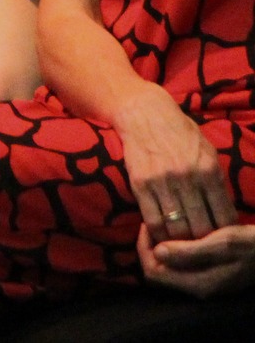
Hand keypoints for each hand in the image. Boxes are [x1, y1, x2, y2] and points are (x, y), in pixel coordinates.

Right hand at [114, 84, 236, 240]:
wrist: (144, 113)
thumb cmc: (181, 133)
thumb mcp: (207, 153)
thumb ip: (216, 182)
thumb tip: (225, 215)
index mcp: (209, 171)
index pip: (224, 218)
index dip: (225, 237)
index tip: (221, 244)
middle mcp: (187, 178)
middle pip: (201, 228)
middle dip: (203, 245)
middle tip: (201, 251)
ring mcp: (162, 182)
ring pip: (176, 229)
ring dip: (180, 243)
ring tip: (182, 248)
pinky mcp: (140, 183)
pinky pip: (152, 220)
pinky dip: (158, 233)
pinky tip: (161, 235)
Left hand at [139, 223, 254, 298]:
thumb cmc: (252, 245)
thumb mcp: (224, 244)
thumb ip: (190, 251)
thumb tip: (158, 252)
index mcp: (199, 284)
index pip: (153, 272)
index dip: (144, 248)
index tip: (150, 224)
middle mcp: (199, 288)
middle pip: (158, 272)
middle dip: (150, 248)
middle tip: (155, 223)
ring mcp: (205, 283)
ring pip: (168, 269)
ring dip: (162, 248)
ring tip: (166, 226)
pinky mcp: (211, 275)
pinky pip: (182, 266)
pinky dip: (175, 250)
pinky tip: (180, 233)